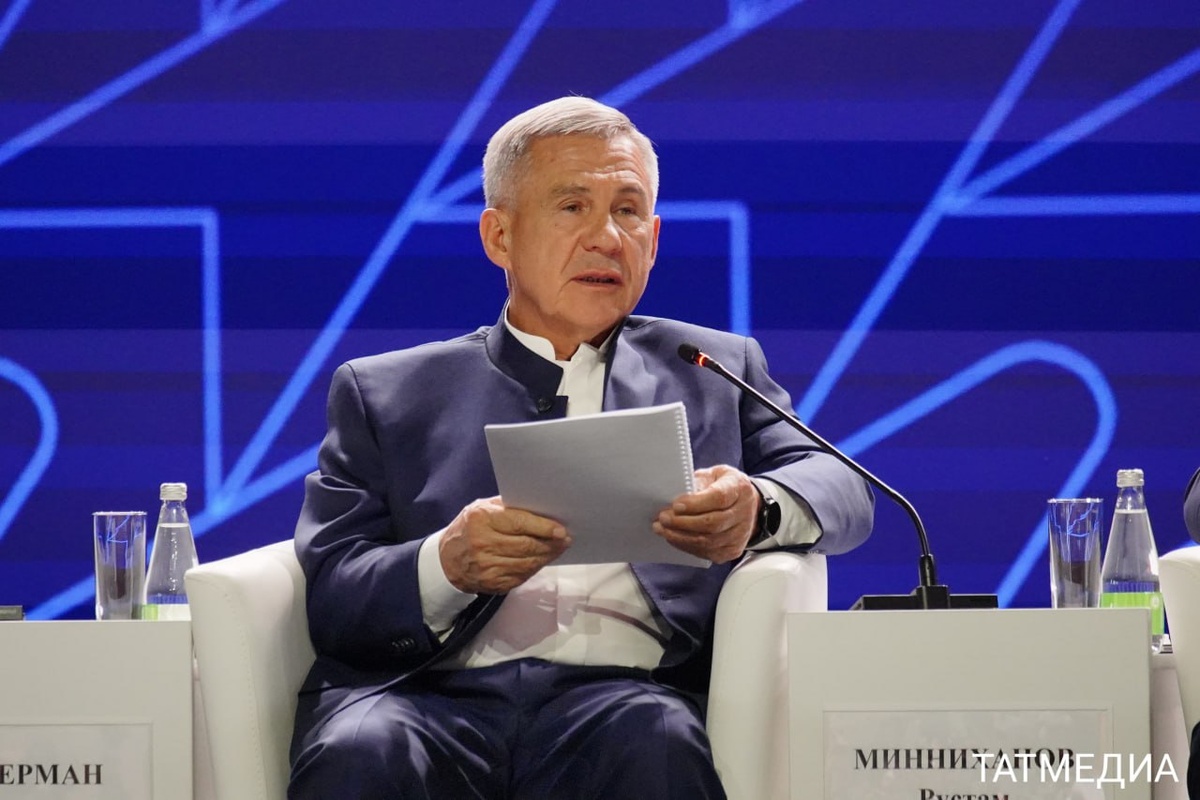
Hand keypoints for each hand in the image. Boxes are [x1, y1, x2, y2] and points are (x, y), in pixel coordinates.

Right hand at [439, 496, 570, 593]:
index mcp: (482, 520)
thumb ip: (509, 507)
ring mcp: (487, 567)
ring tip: (558, 548)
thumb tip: (542, 509)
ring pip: (528, 563)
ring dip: (547, 556)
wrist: (446, 560)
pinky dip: (535, 567)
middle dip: (551, 543)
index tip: (561, 530)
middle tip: (565, 539)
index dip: (544, 527)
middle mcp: (483, 544)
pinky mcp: (493, 583)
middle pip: (527, 546)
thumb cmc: (470, 527)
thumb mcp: (483, 508)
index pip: (519, 523)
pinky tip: (541, 559)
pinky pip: (522, 576)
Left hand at [652, 465, 758, 563]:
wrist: (748, 505)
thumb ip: (699, 482)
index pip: (719, 498)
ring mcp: (740, 535)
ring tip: (662, 529)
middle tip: (663, 518)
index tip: (675, 505)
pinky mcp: (732, 550)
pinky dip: (686, 546)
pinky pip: (706, 552)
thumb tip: (675, 495)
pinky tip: (674, 538)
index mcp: (739, 489)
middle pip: (712, 523)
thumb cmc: (725, 486)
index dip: (695, 503)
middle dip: (683, 522)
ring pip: (708, 541)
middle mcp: (743, 513)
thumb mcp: (714, 474)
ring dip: (680, 537)